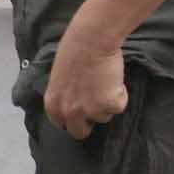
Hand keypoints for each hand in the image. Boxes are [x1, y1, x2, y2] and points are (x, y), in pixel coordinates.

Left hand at [45, 23, 127, 139]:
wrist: (90, 41)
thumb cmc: (73, 52)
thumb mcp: (58, 78)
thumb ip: (63, 95)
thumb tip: (72, 103)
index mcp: (52, 105)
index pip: (60, 124)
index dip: (71, 118)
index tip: (79, 112)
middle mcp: (69, 112)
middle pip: (80, 132)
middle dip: (89, 122)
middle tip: (96, 106)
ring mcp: (90, 110)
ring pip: (103, 116)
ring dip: (106, 103)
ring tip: (104, 82)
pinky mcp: (110, 105)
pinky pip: (119, 106)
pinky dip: (120, 95)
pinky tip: (113, 79)